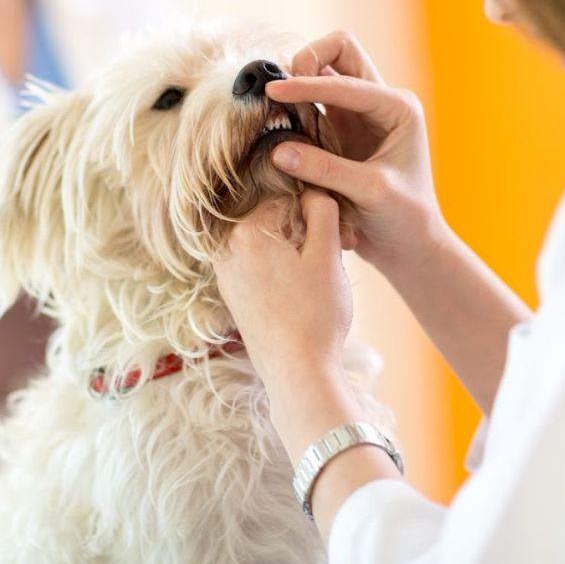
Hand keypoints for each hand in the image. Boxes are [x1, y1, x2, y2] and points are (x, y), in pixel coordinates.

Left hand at [213, 190, 351, 389]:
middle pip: (274, 221)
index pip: (289, 200)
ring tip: (319, 279)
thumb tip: (312, 190)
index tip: (339, 239)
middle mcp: (227, 249)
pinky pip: (258, 267)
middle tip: (336, 258)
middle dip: (304, 234)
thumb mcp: (327, 255)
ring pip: (267, 245)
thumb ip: (321, 211)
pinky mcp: (231, 295)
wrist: (296, 373)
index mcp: (248, 231)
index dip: (318, 215)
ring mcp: (226, 274)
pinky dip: (280, 271)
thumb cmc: (316, 315)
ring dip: (294, 253)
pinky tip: (300, 293)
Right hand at [266, 31, 446, 272]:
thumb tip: (278, 150)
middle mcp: (378, 103)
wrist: (409, 246)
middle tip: (281, 90)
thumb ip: (326, 169)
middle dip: (308, 60)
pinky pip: (311, 105)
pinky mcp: (338, 133)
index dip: (307, 84)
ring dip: (298, 82)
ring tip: (274, 106)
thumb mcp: (369, 192)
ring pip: (323, 72)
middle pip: (339, 51)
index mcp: (397, 108)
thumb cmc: (403, 218)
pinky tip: (278, 124)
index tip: (274, 92)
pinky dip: (293, 107)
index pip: (345, 80)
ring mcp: (356, 116)